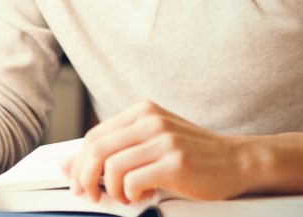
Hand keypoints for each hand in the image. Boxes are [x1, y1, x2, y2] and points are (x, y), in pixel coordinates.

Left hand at [61, 101, 247, 203]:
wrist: (238, 161)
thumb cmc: (193, 154)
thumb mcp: (150, 142)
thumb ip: (114, 149)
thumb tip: (70, 163)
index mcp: (141, 112)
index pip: (94, 136)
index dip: (79, 162)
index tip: (77, 180)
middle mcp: (150, 121)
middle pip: (96, 149)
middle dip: (85, 177)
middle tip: (91, 193)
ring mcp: (164, 140)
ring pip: (111, 166)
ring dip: (111, 189)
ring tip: (125, 195)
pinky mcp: (175, 162)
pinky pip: (132, 180)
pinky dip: (130, 193)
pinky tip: (143, 195)